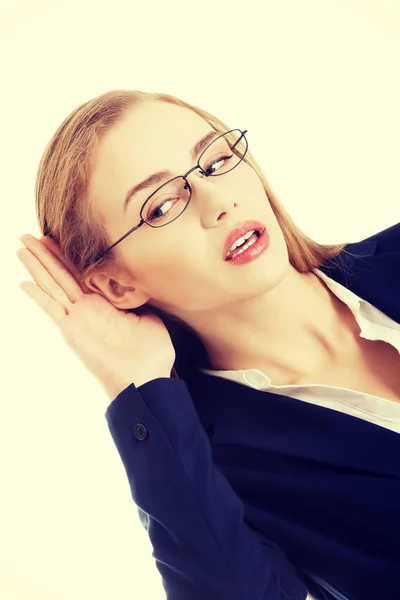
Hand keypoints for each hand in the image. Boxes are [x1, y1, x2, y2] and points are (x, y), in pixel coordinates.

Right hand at [16, 234, 174, 396]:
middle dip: (44, 254)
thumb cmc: (151, 353)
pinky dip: (38, 296)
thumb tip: (144, 282)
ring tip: (20, 249)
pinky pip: (52, 309)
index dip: (66, 255)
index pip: (80, 272)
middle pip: (60, 274)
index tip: (54, 237)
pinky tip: (24, 283)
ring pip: (53, 285)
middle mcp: (88, 308)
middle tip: (26, 236)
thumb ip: (140, 298)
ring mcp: (78, 319)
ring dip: (36, 267)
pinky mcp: (72, 331)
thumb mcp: (150, 316)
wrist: (146, 379)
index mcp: (105, 303)